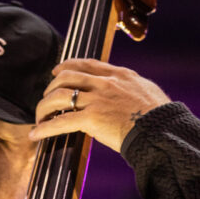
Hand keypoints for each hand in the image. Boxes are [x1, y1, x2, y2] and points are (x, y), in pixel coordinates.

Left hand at [29, 59, 170, 152]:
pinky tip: (36, 135)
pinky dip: (45, 128)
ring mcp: (97, 99)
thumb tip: (127, 94)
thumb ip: (131, 89)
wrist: (163, 130)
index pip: (87, 64)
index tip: (56, 71)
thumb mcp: (147, 92)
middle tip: (45, 99)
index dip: (67, 66)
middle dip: (50, 87)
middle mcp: (105, 82)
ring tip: (39, 118)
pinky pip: (61, 122)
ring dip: (43, 107)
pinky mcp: (92, 119)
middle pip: (67, 76)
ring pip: (59, 96)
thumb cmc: (161, 118)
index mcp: (119, 74)